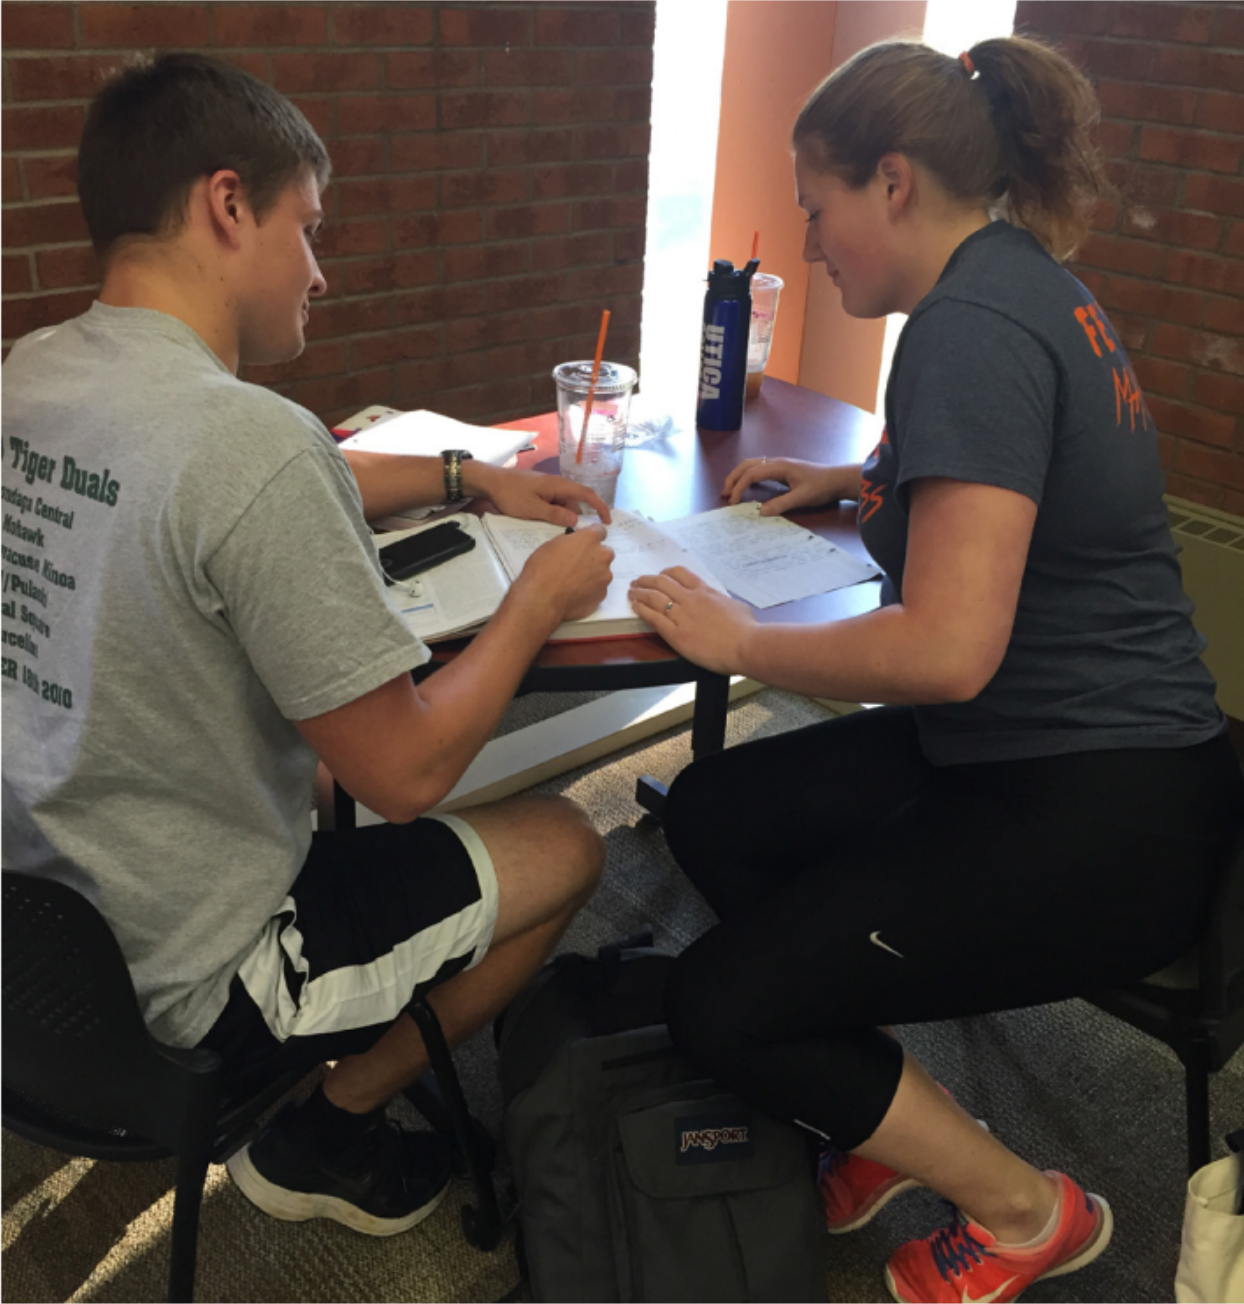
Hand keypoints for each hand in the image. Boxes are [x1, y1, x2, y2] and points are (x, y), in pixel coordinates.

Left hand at [469, 462, 612, 526]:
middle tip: (575, 537)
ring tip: (559, 535)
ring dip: (565, 518)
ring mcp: (547, 489)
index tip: (607, 521)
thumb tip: (576, 520)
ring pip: (564, 505)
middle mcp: (556, 485)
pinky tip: (549, 527)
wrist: (489, 482)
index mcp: (558, 485)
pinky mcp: (539, 493)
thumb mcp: (533, 508)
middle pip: (575, 502)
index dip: (600, 507)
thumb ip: (556, 514)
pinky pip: (554, 505)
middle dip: (579, 519)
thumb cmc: (511, 494)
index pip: (587, 494)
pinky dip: (556, 516)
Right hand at [514, 523, 614, 623]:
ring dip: (593, 574)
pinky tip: (576, 593)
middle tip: (578, 564)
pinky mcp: (602, 594)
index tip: (585, 542)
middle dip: (595, 556)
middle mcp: (602, 556)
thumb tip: (573, 543)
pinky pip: (599, 588)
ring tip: (574, 582)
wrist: (542, 600)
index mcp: (589, 539)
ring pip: (603, 572)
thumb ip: (568, 542)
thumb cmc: (542, 570)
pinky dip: (591, 589)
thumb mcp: (550, 546)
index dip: (591, 537)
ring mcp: (604, 577)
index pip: (600, 531)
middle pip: (605, 552)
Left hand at [628, 566, 754, 674]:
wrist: (746, 645)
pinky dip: (642, 610)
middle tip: (638, 582)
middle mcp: (690, 599)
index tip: (660, 576)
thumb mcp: (735, 606)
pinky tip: (635, 607)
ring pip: (654, 597)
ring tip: (631, 592)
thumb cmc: (747, 629)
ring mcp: (682, 616)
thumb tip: (719, 602)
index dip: (666, 573)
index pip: (680, 574)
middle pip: (662, 582)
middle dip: (647, 580)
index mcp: (705, 591)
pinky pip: (654, 618)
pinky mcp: (676, 634)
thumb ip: (721, 601)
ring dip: (639, 593)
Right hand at [722, 457, 846, 515]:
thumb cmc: (822, 486)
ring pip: (752, 465)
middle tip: (724, 494)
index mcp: (779, 466)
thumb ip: (781, 504)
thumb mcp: (802, 497)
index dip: (739, 486)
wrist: (837, 479)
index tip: (732, 502)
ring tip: (730, 490)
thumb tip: (759, 512)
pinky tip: (747, 486)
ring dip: (739, 476)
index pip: (752, 473)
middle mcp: (776, 463)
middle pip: (747, 465)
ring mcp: (779, 465)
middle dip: (733, 478)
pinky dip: (748, 477)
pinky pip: (759, 469)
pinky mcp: (782, 470)